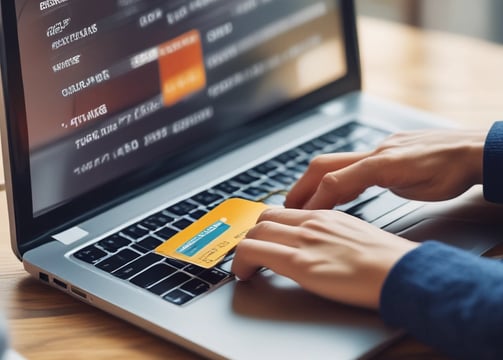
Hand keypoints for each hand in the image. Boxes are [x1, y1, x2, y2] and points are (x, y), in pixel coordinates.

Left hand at [231, 208, 418, 308]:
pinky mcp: (301, 263)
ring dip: (243, 249)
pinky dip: (241, 262)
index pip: (283, 211)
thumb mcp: (355, 235)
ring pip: (254, 232)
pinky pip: (255, 253)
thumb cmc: (387, 259)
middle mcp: (311, 223)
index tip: (263, 238)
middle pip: (264, 218)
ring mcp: (304, 241)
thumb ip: (332, 235)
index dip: (266, 225)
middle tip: (252, 252)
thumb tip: (320, 245)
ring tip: (245, 266)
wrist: (400, 271)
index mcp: (326, 216)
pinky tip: (245, 274)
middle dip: (252, 235)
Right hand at [285, 129, 485, 208]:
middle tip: (288, 206)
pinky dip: (338, 177)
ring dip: (317, 181)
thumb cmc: (455, 170)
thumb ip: (386, 189)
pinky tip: (338, 189)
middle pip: (325, 164)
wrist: (475, 148)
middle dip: (302, 185)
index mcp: (382, 163)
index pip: (335, 180)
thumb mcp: (420, 191)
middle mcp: (376, 151)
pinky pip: (352, 162)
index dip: (315, 199)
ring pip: (336, 161)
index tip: (302, 216)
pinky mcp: (386, 148)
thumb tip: (362, 193)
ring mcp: (380, 147)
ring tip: (307, 201)